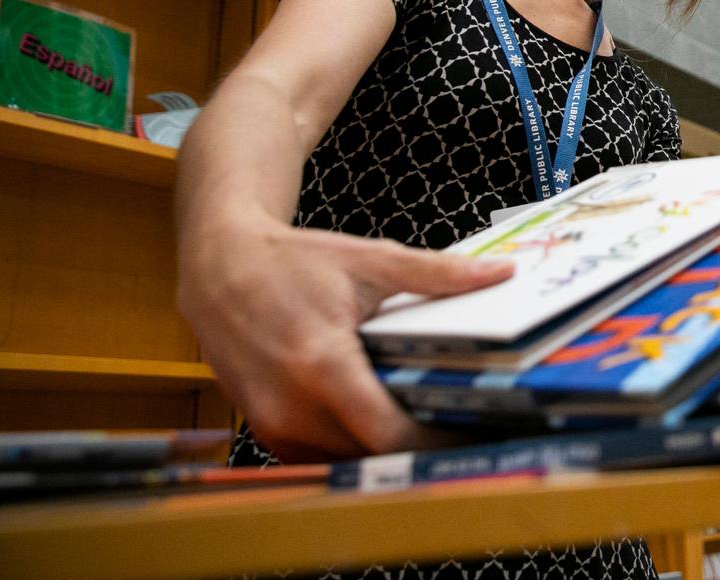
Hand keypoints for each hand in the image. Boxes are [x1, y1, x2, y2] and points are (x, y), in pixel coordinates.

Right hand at [178, 215, 512, 462]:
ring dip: (387, 449)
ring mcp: (273, 425)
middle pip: (373, 455)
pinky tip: (384, 419)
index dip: (436, 440)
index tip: (474, 429)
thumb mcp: (370, 261)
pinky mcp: (265, 430)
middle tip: (465, 426)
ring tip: (432, 421)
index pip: (389, 434)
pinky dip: (353, 444)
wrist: (219, 270)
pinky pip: (321, 454)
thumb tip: (500, 273)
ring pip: (347, 460)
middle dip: (421, 446)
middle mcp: (292, 408)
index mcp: (322, 367)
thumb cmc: (292, 262)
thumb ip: (438, 274)